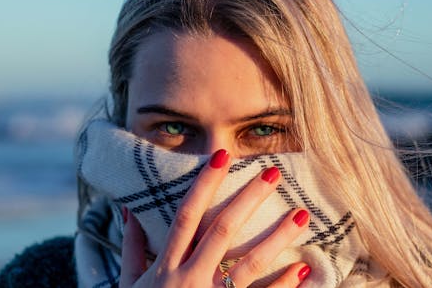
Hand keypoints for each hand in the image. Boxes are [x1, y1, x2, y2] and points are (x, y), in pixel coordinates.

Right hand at [119, 149, 311, 287]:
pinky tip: (303, 268)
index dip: (205, 184)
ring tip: (301, 215)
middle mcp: (188, 279)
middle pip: (222, 230)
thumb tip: (129, 209)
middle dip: (248, 199)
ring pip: (248, 264)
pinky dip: (283, 285)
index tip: (223, 157)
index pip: (187, 216)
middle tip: (273, 174)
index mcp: (165, 266)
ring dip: (277, 238)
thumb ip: (133, 246)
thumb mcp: (128, 282)